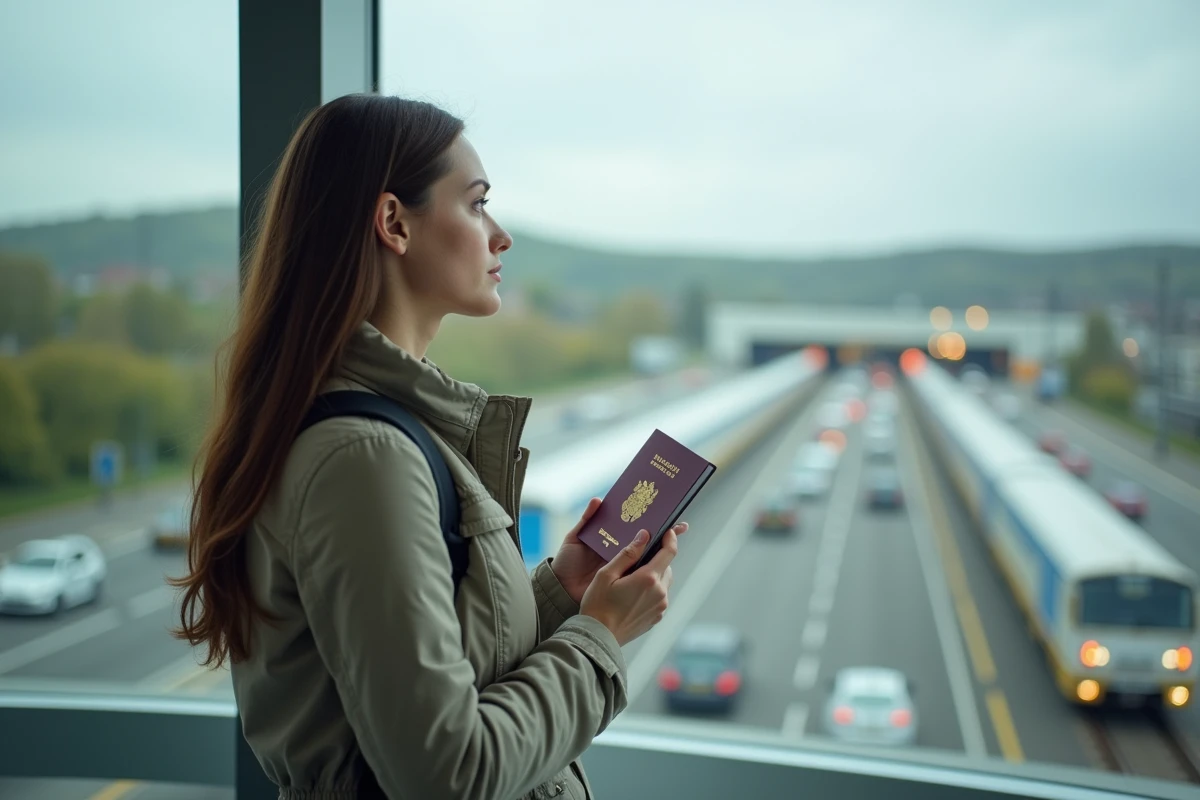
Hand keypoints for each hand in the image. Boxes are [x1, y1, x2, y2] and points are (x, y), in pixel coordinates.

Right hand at [551, 497, 686, 604]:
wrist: (598, 637)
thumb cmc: (598, 604)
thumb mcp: (606, 574)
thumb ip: (628, 553)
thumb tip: (644, 535)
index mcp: (648, 579)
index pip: (669, 552)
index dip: (670, 539)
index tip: (668, 531)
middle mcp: (659, 593)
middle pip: (667, 567)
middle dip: (657, 558)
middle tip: (639, 557)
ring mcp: (660, 607)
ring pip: (664, 582)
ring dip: (654, 575)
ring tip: (634, 577)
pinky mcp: (656, 617)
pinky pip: (659, 597)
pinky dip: (651, 590)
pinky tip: (633, 593)